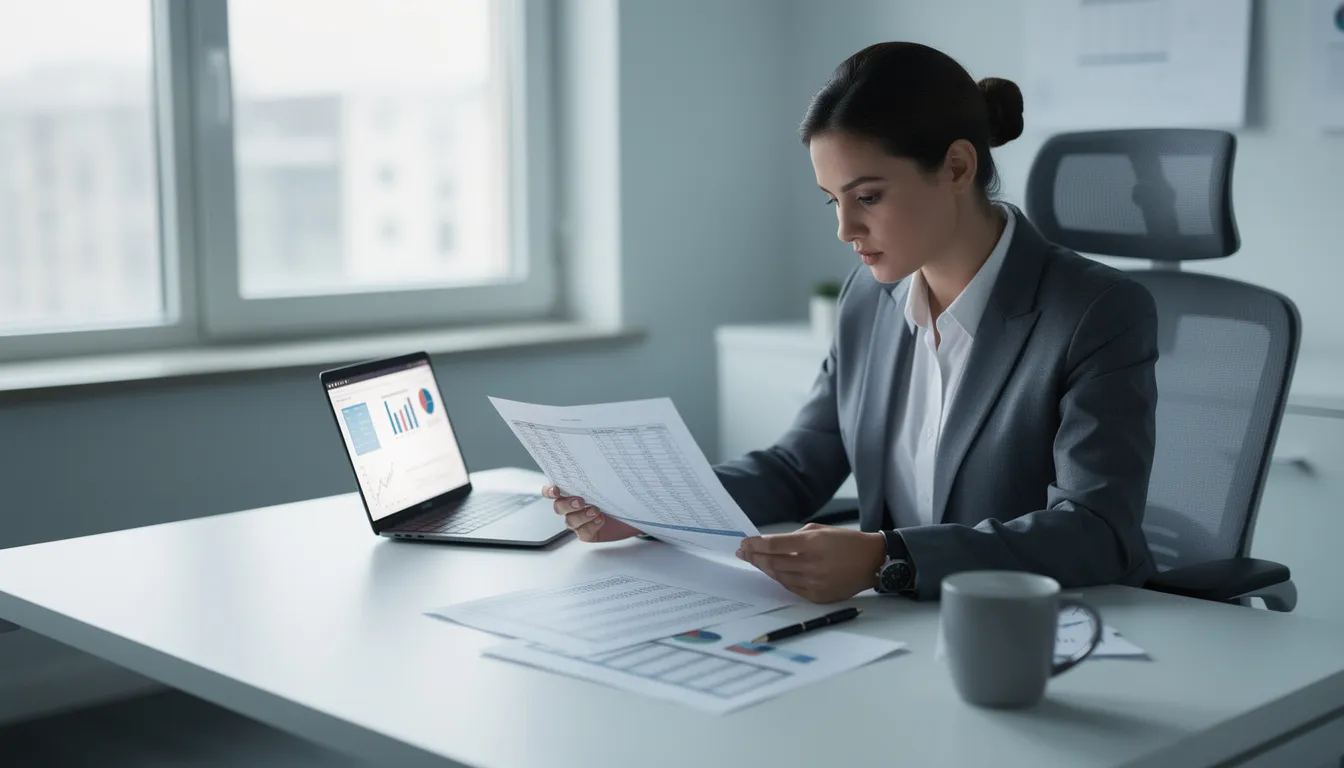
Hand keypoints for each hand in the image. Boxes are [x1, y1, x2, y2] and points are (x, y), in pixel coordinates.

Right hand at [541, 485, 640, 542]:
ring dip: (581, 516)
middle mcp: (572, 506)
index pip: (552, 491)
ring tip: (596, 511)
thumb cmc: (619, 493)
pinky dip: (591, 526)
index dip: (549, 491)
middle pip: (559, 507)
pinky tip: (600, 521)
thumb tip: (597, 463)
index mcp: (573, 491)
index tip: (556, 490)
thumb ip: (598, 475)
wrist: (634, 512)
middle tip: (581, 501)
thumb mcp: (609, 481)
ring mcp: (579, 520)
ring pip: (570, 521)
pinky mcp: (587, 533)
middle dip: (567, 504)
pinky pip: (582, 532)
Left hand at [737, 523, 886, 602]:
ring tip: (755, 561)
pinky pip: (791, 588)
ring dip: (765, 568)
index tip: (745, 543)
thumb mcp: (821, 530)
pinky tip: (774, 572)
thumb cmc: (846, 542)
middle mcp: (812, 564)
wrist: (871, 562)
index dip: (756, 544)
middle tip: (744, 553)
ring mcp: (814, 583)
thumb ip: (796, 537)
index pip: (774, 545)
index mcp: (813, 543)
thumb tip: (771, 543)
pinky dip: (781, 579)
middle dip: (755, 557)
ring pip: (780, 577)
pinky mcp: (817, 596)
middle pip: (773, 563)